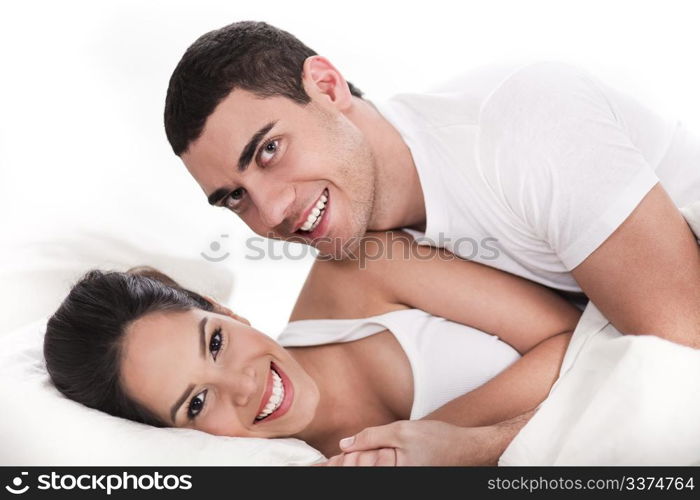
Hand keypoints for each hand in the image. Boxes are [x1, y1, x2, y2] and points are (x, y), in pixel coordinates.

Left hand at [324, 420, 490, 465]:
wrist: (468, 450)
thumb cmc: (440, 440)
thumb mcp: (402, 431)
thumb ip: (372, 437)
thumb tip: (345, 445)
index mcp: (392, 473)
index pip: (356, 470)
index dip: (335, 466)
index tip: (320, 464)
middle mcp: (395, 479)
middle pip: (361, 472)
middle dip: (342, 466)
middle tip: (322, 463)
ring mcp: (401, 479)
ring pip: (370, 471)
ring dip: (354, 466)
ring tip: (334, 462)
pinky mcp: (405, 475)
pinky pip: (382, 471)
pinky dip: (368, 465)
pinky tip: (357, 459)